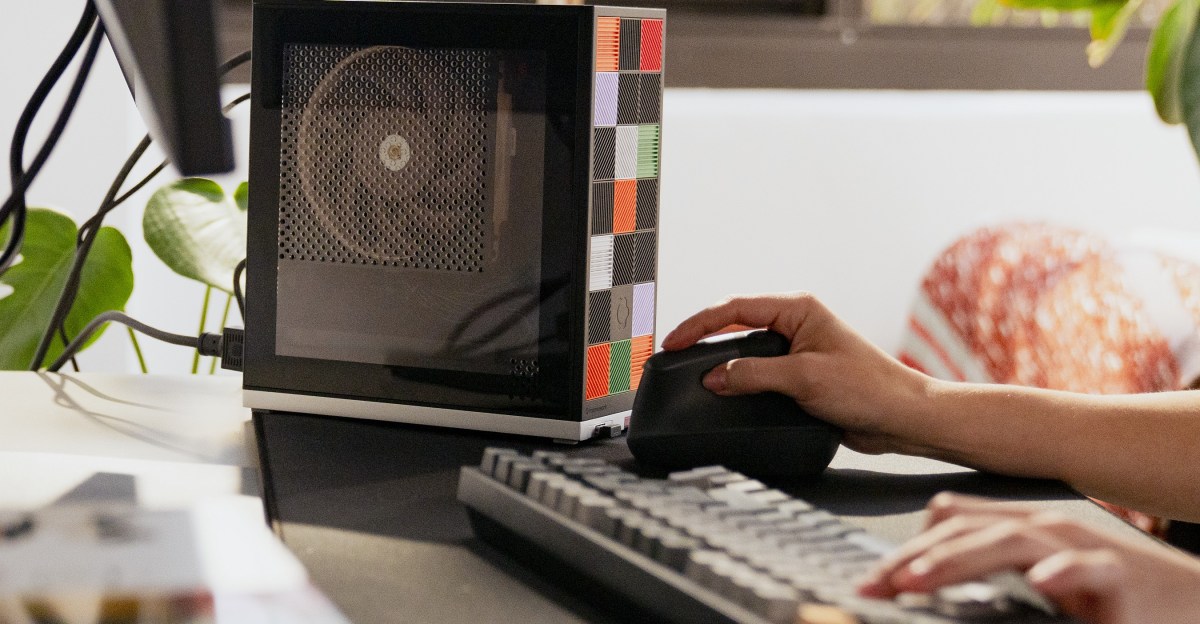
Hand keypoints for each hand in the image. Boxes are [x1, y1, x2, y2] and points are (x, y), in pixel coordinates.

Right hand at [661, 292, 934, 454]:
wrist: (901, 417)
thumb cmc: (869, 388)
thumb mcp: (804, 378)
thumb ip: (753, 375)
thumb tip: (714, 377)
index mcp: (798, 310)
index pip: (735, 309)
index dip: (700, 324)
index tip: (674, 341)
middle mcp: (796, 326)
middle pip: (736, 328)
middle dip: (704, 341)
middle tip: (674, 357)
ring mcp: (797, 352)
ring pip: (746, 354)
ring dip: (722, 365)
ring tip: (693, 376)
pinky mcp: (800, 378)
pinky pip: (759, 377)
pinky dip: (739, 384)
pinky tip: (725, 397)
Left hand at [858, 493, 1199, 623]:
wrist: (1187, 599)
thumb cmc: (1108, 591)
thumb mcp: (1033, 578)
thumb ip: (985, 571)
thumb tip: (923, 574)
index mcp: (1017, 529)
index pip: (948, 525)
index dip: (904, 550)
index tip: (867, 582)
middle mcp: (1042, 529)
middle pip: (965, 531)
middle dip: (913, 557)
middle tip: (873, 585)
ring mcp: (1080, 548)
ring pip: (1011, 541)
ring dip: (959, 559)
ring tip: (917, 580)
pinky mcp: (1120, 576)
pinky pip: (1088, 569)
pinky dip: (1063, 572)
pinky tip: (1041, 583)